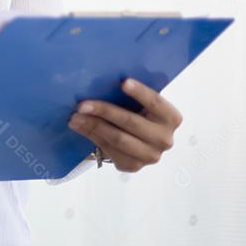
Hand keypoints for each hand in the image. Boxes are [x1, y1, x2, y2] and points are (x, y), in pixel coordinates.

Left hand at [67, 77, 182, 172]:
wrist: (136, 141)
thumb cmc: (137, 113)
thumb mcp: (141, 104)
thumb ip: (132, 94)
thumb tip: (103, 80)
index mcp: (171, 118)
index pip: (156, 103)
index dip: (140, 93)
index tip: (123, 82)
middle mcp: (164, 139)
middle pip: (131, 122)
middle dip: (104, 111)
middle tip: (82, 104)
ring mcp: (150, 156)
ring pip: (118, 138)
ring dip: (93, 126)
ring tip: (75, 117)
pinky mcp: (133, 166)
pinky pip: (109, 150)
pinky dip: (92, 136)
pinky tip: (80, 127)